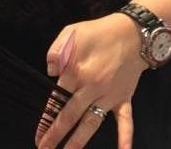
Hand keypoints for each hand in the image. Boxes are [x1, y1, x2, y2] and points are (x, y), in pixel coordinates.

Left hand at [35, 13, 147, 148]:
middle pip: (70, 116)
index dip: (46, 116)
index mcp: (77, 72)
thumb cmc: (99, 32)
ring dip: (79, 141)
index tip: (38, 132)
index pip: (57, 99)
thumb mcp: (72, 31)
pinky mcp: (124, 97)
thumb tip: (51, 72)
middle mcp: (92, 87)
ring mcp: (109, 95)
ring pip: (91, 123)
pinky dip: (125, 137)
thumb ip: (57, 50)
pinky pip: (126, 121)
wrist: (132, 33)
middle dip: (56, 134)